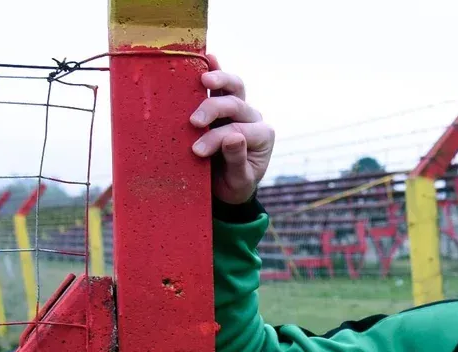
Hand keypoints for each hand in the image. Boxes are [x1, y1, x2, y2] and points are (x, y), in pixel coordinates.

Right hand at [190, 54, 274, 204]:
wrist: (228, 186)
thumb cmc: (235, 185)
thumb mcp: (239, 181)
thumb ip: (238, 161)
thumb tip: (233, 136)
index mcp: (263, 137)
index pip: (237, 132)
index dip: (215, 139)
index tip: (196, 151)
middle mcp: (254, 118)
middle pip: (236, 105)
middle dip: (213, 111)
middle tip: (194, 122)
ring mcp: (240, 109)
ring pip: (235, 87)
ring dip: (219, 80)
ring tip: (203, 80)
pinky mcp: (225, 104)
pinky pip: (223, 85)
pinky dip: (216, 70)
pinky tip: (208, 58)